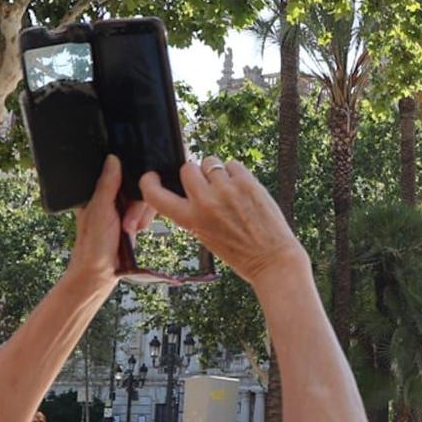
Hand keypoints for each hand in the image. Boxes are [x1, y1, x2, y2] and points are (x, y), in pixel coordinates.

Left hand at [71, 157, 157, 286]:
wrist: (101, 274)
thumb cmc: (93, 245)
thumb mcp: (100, 212)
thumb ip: (107, 185)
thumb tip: (112, 158)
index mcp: (96, 190)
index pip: (119, 171)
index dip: (130, 178)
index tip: (135, 190)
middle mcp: (109, 196)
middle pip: (136, 185)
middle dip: (137, 205)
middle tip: (127, 223)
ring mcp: (121, 208)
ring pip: (143, 198)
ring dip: (141, 215)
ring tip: (130, 230)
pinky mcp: (131, 218)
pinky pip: (146, 210)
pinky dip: (145, 220)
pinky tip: (137, 230)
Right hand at [139, 157, 304, 284]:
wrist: (271, 259)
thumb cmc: (239, 252)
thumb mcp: (204, 235)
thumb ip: (193, 212)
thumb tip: (189, 187)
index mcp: (189, 220)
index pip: (154, 194)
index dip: (149, 182)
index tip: (153, 177)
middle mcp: (205, 202)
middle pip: (187, 168)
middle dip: (195, 174)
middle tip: (207, 186)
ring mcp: (226, 190)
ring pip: (211, 162)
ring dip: (217, 171)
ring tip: (228, 189)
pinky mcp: (247, 182)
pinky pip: (233, 164)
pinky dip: (236, 173)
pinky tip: (243, 190)